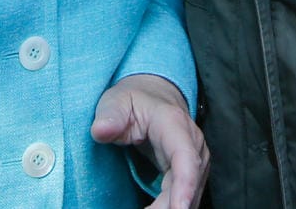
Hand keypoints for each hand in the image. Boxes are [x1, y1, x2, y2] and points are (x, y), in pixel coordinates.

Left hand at [92, 73, 208, 208]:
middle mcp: (192, 144)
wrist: (153, 98)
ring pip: (189, 194)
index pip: (184, 156)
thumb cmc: (134, 100)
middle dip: (170, 207)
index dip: (185, 184)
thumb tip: (100, 131)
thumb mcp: (116, 101)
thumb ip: (110, 115)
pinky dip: (169, 208)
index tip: (179, 208)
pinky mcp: (190, 174)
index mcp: (174, 124)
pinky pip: (183, 197)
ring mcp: (194, 161)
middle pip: (188, 183)